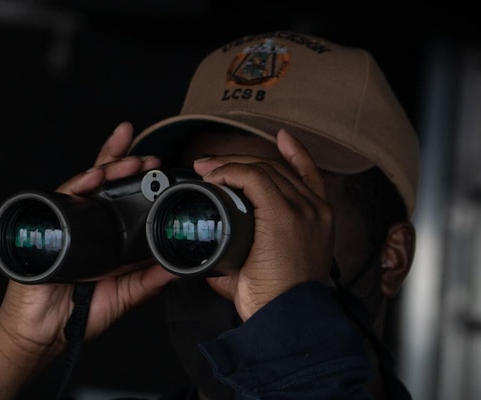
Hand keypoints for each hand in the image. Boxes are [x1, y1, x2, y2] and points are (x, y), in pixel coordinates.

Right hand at [0, 122, 176, 363]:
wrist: (44, 332)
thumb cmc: (79, 313)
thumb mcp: (124, 295)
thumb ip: (148, 280)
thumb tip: (177, 267)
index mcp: (106, 235)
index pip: (123, 200)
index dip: (139, 182)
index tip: (160, 170)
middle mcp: (87, 222)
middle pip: (105, 183)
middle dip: (125, 161)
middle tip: (149, 157)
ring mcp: (67, 220)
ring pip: (87, 184)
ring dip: (110, 168)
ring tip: (132, 161)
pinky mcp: (48, 225)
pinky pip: (62, 199)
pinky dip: (79, 185)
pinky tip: (95, 176)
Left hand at [192, 129, 334, 320]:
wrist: (288, 321)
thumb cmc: (278, 302)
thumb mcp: (262, 274)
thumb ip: (241, 264)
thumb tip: (213, 264)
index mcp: (317, 220)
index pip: (308, 175)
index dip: (295, 152)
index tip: (282, 137)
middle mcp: (315, 210)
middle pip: (277, 168)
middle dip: (242, 161)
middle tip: (212, 166)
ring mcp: (303, 210)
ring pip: (264, 169)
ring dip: (230, 165)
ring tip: (205, 169)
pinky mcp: (285, 214)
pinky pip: (254, 178)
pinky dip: (231, 172)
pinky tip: (213, 177)